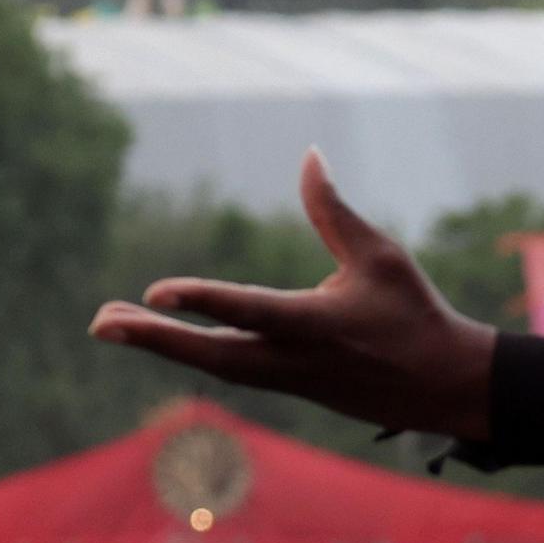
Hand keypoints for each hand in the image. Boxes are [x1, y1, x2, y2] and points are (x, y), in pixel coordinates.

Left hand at [87, 149, 500, 438]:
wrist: (444, 387)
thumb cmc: (414, 313)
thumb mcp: (381, 256)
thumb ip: (334, 212)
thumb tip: (308, 155)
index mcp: (318, 325)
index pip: (250, 310)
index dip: (202, 301)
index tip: (155, 291)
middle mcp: (295, 359)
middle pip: (213, 354)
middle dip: (155, 339)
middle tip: (99, 322)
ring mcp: (288, 380)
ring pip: (212, 364)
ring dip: (161, 344)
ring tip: (110, 323)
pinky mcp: (287, 387)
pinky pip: (227, 368)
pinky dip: (188, 351)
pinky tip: (158, 334)